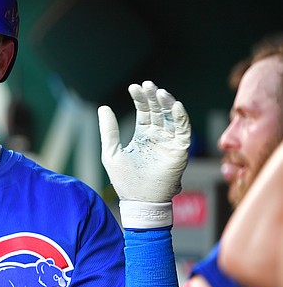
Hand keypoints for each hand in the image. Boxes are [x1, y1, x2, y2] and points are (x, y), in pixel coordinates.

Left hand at [98, 81, 189, 203]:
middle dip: (153, 97)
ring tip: (159, 92)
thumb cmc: (124, 180)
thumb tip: (103, 107)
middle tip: (147, 84)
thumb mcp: (111, 152)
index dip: (140, 99)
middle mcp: (158, 137)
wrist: (138, 201)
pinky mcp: (180, 150)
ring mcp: (170, 142)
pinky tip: (175, 105)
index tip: (133, 87)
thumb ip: (108, 130)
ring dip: (167, 103)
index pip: (144, 111)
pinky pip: (184, 130)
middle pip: (158, 111)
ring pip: (172, 117)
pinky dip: (181, 117)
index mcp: (143, 136)